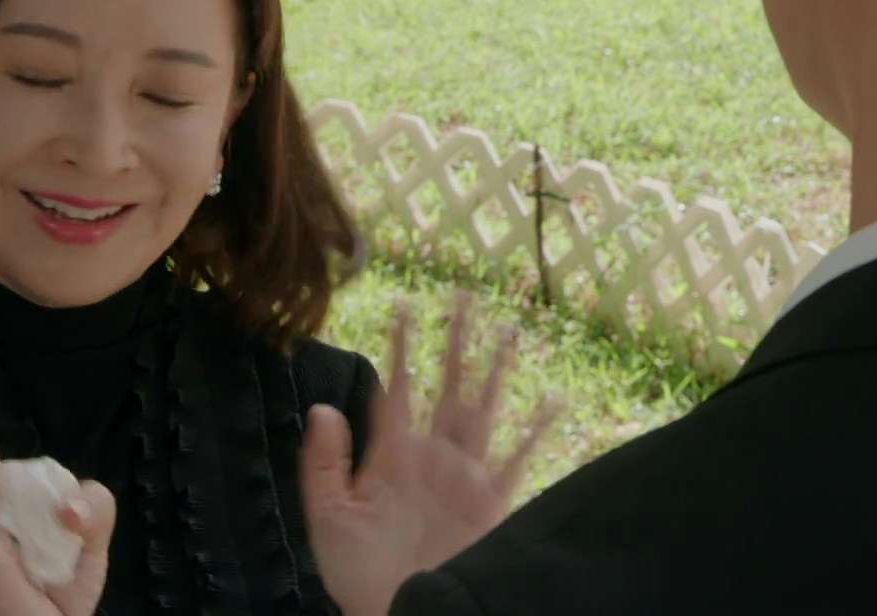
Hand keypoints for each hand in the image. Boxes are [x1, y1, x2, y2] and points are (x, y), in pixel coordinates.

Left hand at [300, 293, 560, 615]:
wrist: (397, 614)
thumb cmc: (358, 573)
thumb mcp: (329, 516)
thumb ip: (326, 462)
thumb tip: (323, 407)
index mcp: (392, 455)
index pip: (396, 388)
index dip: (399, 348)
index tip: (403, 306)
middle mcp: (432, 456)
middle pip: (446, 384)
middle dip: (454, 340)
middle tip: (462, 294)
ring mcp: (464, 475)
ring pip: (482, 408)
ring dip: (493, 369)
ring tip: (507, 328)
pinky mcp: (491, 501)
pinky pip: (517, 459)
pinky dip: (536, 431)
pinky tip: (553, 402)